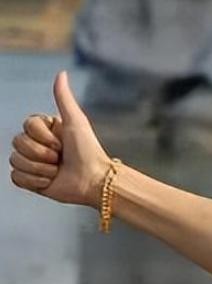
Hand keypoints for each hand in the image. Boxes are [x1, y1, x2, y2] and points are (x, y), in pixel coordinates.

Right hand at [9, 71, 111, 207]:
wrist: (94, 182)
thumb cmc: (88, 151)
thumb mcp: (76, 121)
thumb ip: (64, 98)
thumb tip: (61, 73)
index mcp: (46, 129)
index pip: (26, 125)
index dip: (43, 137)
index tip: (61, 143)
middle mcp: (38, 144)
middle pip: (17, 142)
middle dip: (41, 154)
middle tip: (60, 159)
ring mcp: (33, 163)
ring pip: (15, 160)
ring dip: (39, 169)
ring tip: (57, 171)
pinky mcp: (32, 181)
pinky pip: (16, 177)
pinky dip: (33, 181)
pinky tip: (49, 182)